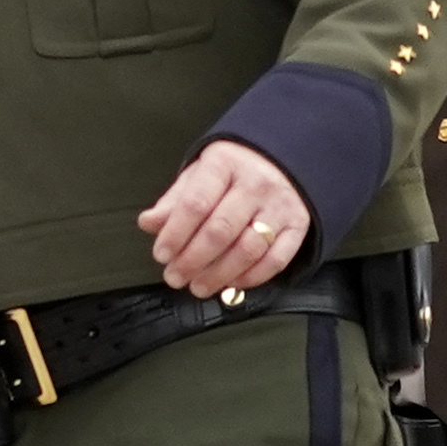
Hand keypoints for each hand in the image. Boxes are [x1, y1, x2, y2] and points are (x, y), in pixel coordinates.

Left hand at [140, 140, 312, 297]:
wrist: (282, 159)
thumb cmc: (232, 170)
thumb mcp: (199, 174)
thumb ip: (174, 200)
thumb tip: (148, 223)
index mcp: (224, 164)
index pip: (196, 203)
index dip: (175, 234)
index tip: (161, 254)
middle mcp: (256, 183)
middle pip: (221, 230)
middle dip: (193, 260)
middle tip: (175, 277)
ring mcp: (280, 205)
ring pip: (248, 249)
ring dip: (220, 274)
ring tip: (199, 286)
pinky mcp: (298, 225)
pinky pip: (276, 259)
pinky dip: (252, 277)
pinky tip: (232, 284)